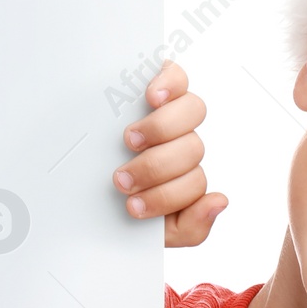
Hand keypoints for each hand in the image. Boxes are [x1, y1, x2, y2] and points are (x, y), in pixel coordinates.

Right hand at [114, 61, 227, 245]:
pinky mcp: (162, 86)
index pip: (195, 184)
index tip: (131, 207)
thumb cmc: (120, 203)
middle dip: (154, 168)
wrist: (88, 193)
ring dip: (160, 129)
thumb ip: (192, 227)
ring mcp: (174, 113)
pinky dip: (170, 83)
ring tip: (130, 141)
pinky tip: (153, 96)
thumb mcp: (156, 230)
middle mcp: (183, 145)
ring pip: (193, 112)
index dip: (166, 196)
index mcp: (185, 178)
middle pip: (192, 149)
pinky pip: (179, 77)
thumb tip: (218, 201)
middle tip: (122, 179)